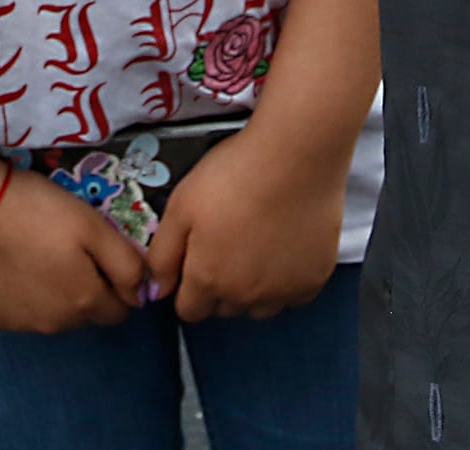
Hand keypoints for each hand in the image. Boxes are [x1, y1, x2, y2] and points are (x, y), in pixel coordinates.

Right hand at [0, 159, 148, 335]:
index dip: (117, 284)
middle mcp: (55, 324)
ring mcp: (18, 323)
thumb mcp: (93, 225)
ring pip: (51, 314)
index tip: (100, 255)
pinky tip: (8, 262)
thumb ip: (126, 264)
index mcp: (85, 302)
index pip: (120, 310)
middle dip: (85, 288)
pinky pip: (17, 310)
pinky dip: (19, 292)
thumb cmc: (36, 210)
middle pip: (85, 314)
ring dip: (52, 292)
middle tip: (66, 248)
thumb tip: (142, 293)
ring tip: (34, 252)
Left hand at [145, 123, 351, 321]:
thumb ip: (162, 256)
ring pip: (258, 306)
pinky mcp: (312, 282)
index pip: (189, 310)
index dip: (187, 287)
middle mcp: (245, 297)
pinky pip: (291, 294)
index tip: (195, 261)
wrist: (295, 159)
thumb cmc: (234, 176)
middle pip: (223, 308)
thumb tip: (156, 290)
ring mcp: (282, 292)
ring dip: (252, 288)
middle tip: (226, 243)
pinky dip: (284, 279)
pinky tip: (282, 246)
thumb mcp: (180, 207)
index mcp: (208, 280)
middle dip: (218, 286)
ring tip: (255, 245)